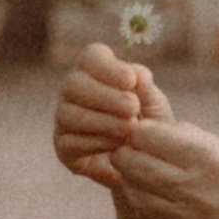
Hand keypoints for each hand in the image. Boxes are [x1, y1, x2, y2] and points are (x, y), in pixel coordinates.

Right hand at [53, 40, 170, 186]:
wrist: (146, 161)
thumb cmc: (149, 125)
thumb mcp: (155, 105)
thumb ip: (145, 88)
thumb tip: (137, 72)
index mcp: (96, 71)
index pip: (91, 57)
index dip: (108, 68)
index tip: (131, 81)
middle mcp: (74, 91)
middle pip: (73, 83)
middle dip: (104, 96)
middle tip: (132, 108)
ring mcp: (64, 118)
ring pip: (69, 114)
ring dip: (102, 121)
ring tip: (129, 129)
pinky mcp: (63, 146)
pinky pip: (70, 142)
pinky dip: (96, 143)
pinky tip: (117, 146)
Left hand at [109, 117, 218, 218]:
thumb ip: (189, 138)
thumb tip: (150, 128)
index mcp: (208, 158)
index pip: (147, 137)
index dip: (139, 130)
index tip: (141, 131)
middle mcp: (195, 190)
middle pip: (132, 165)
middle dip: (127, 154)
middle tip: (132, 151)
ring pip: (134, 195)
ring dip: (133, 182)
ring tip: (145, 175)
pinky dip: (147, 207)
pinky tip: (159, 199)